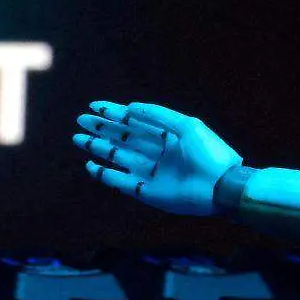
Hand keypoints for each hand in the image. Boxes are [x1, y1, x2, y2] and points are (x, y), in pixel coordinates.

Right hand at [72, 101, 243, 214]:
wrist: (222, 186)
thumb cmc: (209, 153)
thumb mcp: (187, 126)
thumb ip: (158, 115)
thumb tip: (130, 107)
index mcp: (167, 137)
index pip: (135, 122)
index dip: (114, 114)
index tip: (94, 107)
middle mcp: (156, 154)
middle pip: (123, 139)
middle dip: (101, 130)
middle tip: (80, 121)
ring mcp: (150, 173)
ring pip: (118, 157)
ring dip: (98, 148)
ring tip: (78, 139)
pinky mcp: (147, 191)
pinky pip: (121, 182)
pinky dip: (105, 174)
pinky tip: (90, 166)